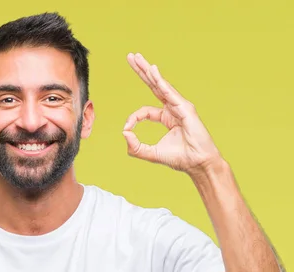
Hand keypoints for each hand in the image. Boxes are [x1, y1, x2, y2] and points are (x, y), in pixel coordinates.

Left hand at [123, 52, 222, 175]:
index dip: (132, 118)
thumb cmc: (180, 158)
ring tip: (136, 58)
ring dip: (147, 70)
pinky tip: (152, 70)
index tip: (126, 129)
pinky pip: (169, 92)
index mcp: (166, 117)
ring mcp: (180, 106)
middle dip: (142, 71)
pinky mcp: (185, 108)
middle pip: (153, 85)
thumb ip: (135, 147)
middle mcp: (173, 108)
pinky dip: (160, 81)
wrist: (198, 164)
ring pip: (160, 85)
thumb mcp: (151, 153)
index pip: (144, 111)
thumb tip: (124, 133)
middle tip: (131, 56)